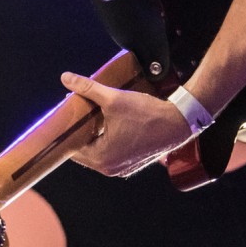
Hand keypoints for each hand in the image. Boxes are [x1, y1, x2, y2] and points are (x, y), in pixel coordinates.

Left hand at [60, 71, 193, 177]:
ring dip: (92, 137)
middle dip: (79, 132)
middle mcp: (109, 168)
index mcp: (101, 158)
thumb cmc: (147, 113)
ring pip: (97, 152)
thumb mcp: (113, 98)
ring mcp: (121, 169)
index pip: (71, 147)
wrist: (180, 122)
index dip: (67, 130)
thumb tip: (65, 77)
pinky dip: (106, 141)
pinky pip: (111, 154)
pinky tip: (106, 125)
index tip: (65, 116)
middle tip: (76, 114)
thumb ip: (87, 88)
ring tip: (89, 117)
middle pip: (83, 151)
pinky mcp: (132, 164)